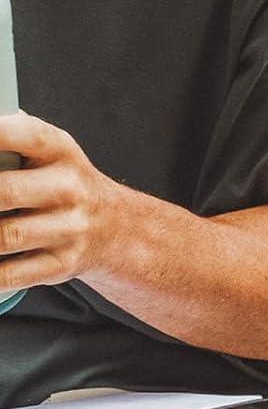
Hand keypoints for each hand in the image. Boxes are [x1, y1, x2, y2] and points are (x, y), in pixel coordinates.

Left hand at [0, 112, 120, 294]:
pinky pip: (12, 274)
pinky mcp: (62, 265)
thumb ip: (9, 136)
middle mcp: (69, 190)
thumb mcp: (47, 150)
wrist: (116, 229)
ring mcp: (69, 231)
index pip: (20, 134)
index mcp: (60, 151)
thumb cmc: (63, 184)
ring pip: (4, 237)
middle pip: (4, 192)